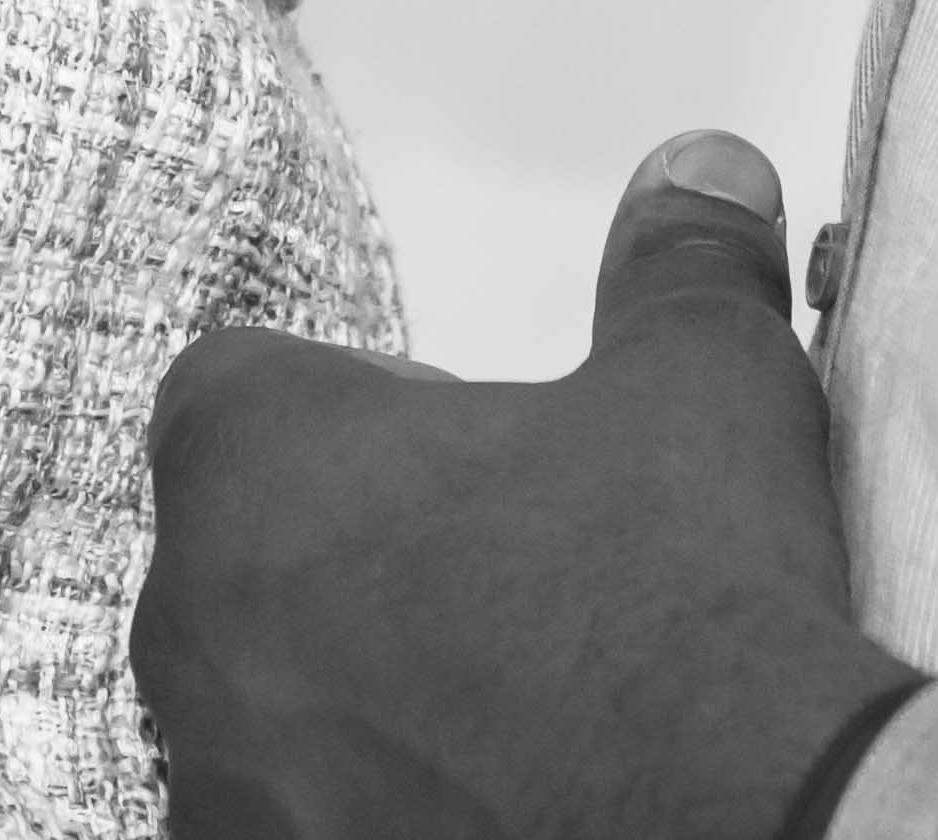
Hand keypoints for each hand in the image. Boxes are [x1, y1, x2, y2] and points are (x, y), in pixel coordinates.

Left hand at [136, 136, 917, 839]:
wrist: (745, 826)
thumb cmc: (686, 597)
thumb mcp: (704, 388)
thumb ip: (678, 263)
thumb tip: (704, 164)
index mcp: (251, 457)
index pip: (238, 389)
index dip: (357, 414)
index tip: (468, 462)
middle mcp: (192, 621)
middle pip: (243, 554)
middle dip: (349, 564)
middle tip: (503, 599)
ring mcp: (218, 780)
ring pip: (258, 709)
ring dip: (345, 704)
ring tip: (503, 726)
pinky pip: (283, 825)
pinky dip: (358, 814)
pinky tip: (485, 809)